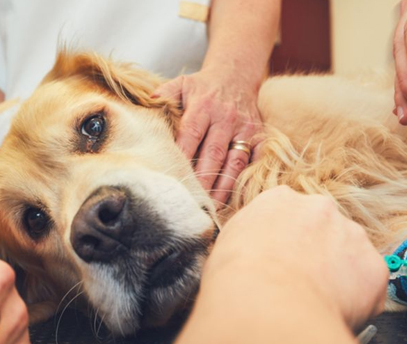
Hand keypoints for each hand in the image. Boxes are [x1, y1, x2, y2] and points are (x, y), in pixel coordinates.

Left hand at [153, 67, 262, 205]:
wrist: (236, 74)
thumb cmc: (203, 86)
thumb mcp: (181, 83)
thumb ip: (164, 95)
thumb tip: (146, 107)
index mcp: (204, 106)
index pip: (191, 134)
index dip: (182, 156)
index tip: (172, 177)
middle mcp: (226, 118)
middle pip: (213, 153)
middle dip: (202, 179)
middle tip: (191, 200)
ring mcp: (245, 128)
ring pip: (235, 161)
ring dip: (223, 185)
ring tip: (211, 206)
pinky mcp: (260, 136)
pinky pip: (255, 161)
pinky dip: (247, 179)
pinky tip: (236, 197)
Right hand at [206, 186, 387, 328]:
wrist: (265, 302)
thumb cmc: (237, 277)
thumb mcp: (229, 241)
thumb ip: (250, 233)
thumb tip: (251, 247)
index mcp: (280, 199)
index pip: (291, 215)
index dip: (288, 240)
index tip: (284, 259)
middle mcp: (320, 208)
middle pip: (325, 229)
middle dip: (318, 252)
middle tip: (302, 281)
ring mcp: (351, 234)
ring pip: (350, 254)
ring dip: (339, 273)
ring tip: (317, 299)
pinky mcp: (373, 267)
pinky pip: (368, 283)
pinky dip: (358, 298)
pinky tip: (333, 309)